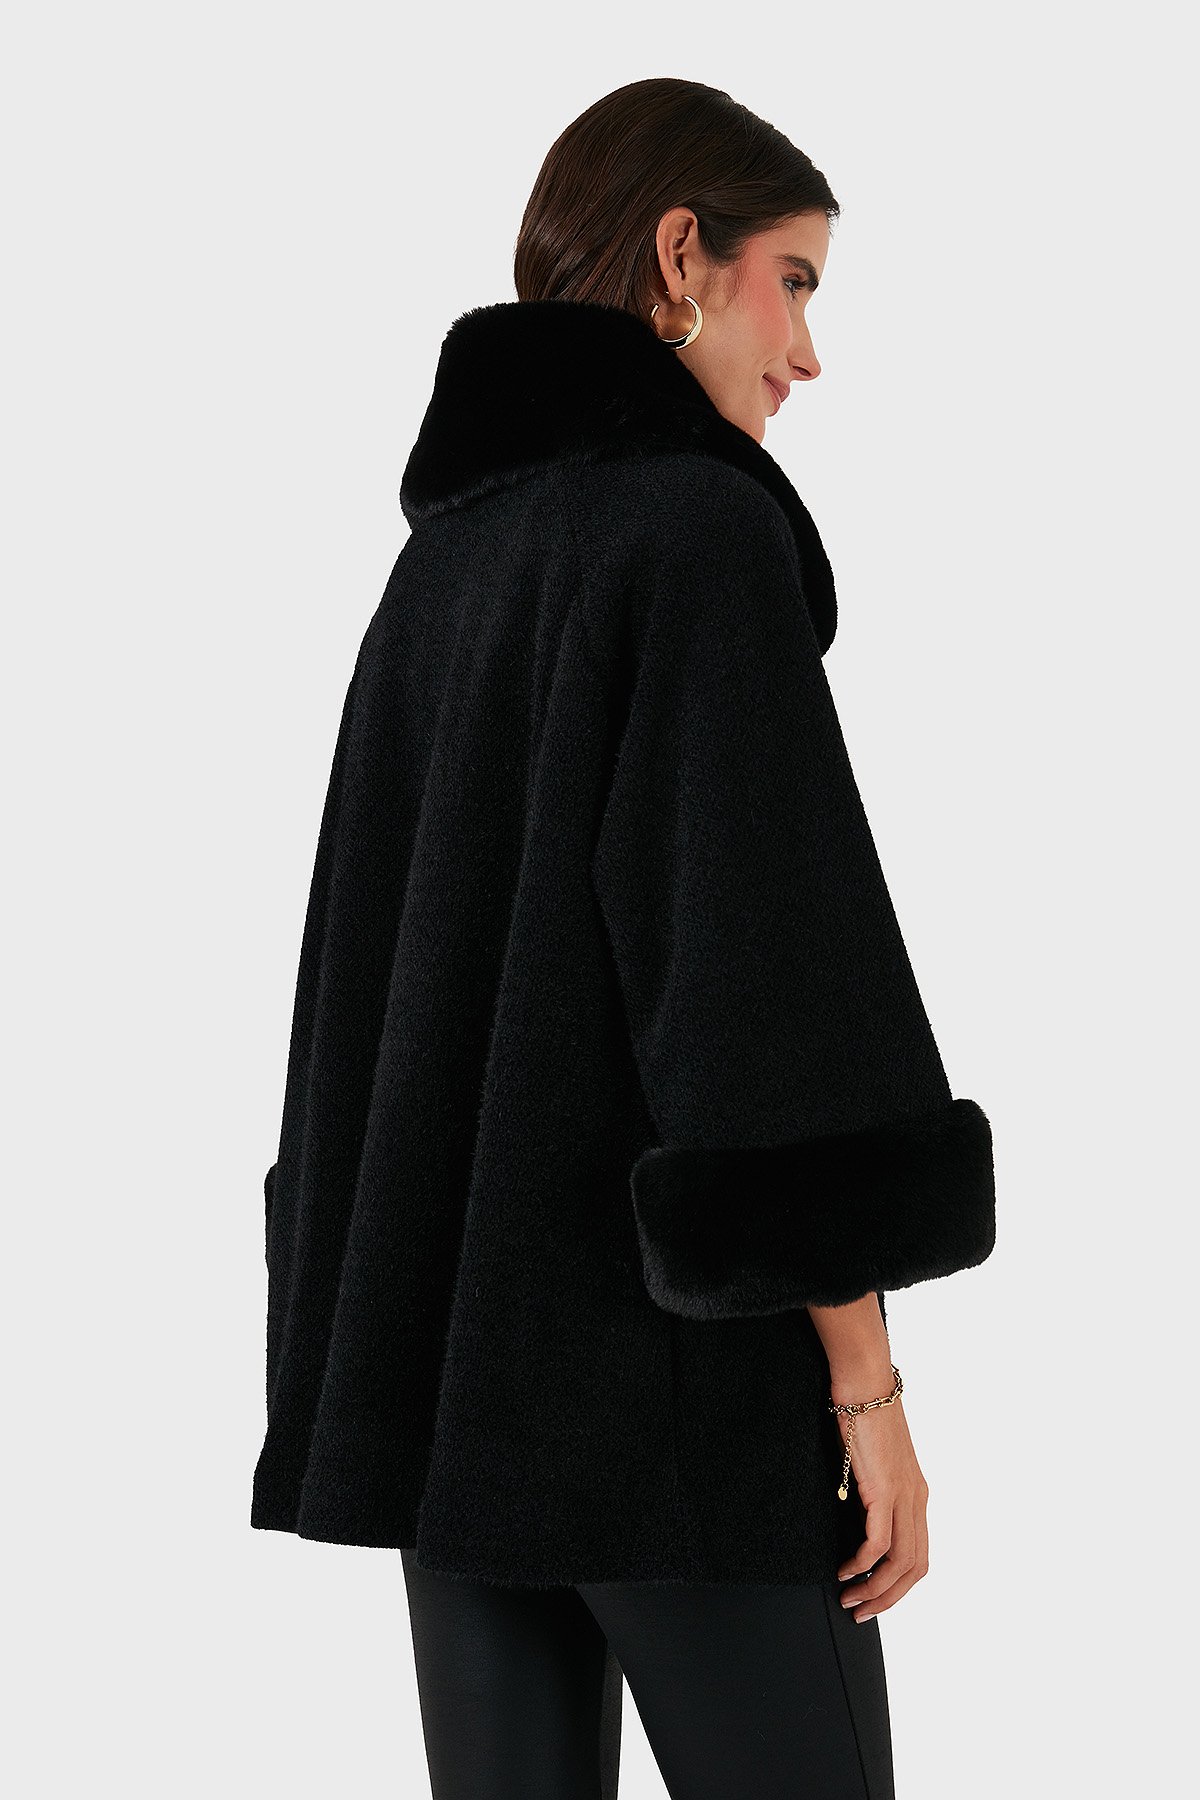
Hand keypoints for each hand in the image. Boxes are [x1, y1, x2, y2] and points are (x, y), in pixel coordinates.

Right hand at [832, 1388, 928, 1622]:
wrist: (864, 1383)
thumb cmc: (862, 1416)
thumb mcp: (872, 1463)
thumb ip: (872, 1492)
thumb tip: (854, 1516)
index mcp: (916, 1494)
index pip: (919, 1555)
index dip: (899, 1585)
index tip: (873, 1597)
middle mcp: (917, 1499)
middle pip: (915, 1568)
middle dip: (889, 1598)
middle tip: (861, 1613)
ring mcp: (904, 1496)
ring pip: (900, 1562)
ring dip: (875, 1589)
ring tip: (850, 1599)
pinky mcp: (885, 1490)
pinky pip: (878, 1542)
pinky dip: (862, 1563)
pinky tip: (845, 1569)